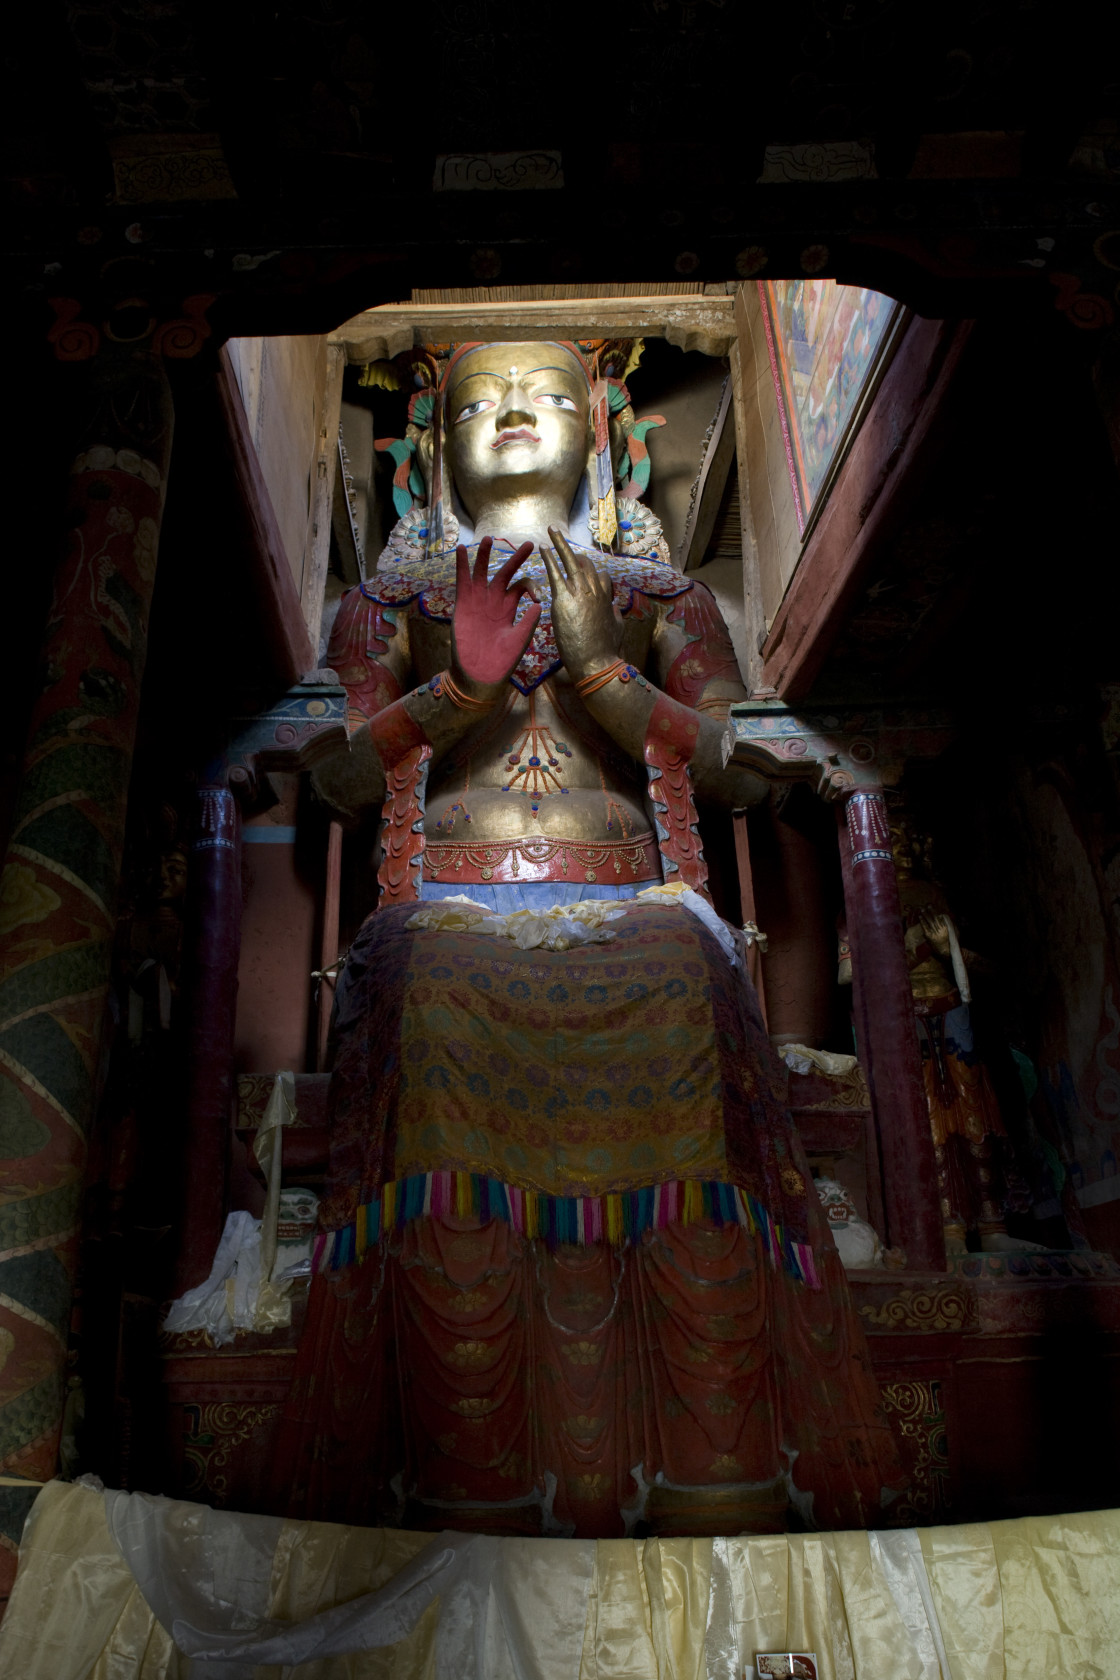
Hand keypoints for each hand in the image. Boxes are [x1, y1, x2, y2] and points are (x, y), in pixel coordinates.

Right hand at [451, 537, 540, 690]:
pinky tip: (461, 550)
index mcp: (510, 608)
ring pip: (482, 572)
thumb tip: (540, 604)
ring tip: (488, 538)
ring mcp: (478, 601)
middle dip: (516, 558)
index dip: (531, 585)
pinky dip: (462, 565)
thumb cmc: (502, 660)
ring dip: (484, 555)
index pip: (522, 586)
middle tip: (529, 544)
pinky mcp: (464, 604)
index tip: (536, 597)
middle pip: (505, 573)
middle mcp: (495, 601)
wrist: (480, 674)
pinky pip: (462, 581)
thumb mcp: (520, 639)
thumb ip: (528, 622)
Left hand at [540, 527, 621, 678]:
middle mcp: (594, 591)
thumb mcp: (617, 629)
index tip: (580, 566)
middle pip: (585, 563)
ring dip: (560, 544)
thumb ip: (614, 616)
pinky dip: (550, 558)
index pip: (599, 575)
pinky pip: (555, 572)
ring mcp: (580, 593)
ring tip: (552, 530)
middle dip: (573, 550)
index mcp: (605, 598)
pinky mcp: (564, 599)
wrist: (597, 662)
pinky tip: (543, 547)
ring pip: (570, 561)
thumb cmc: (607, 651)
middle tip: (561, 537)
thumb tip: (615, 610)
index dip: (589, 570)